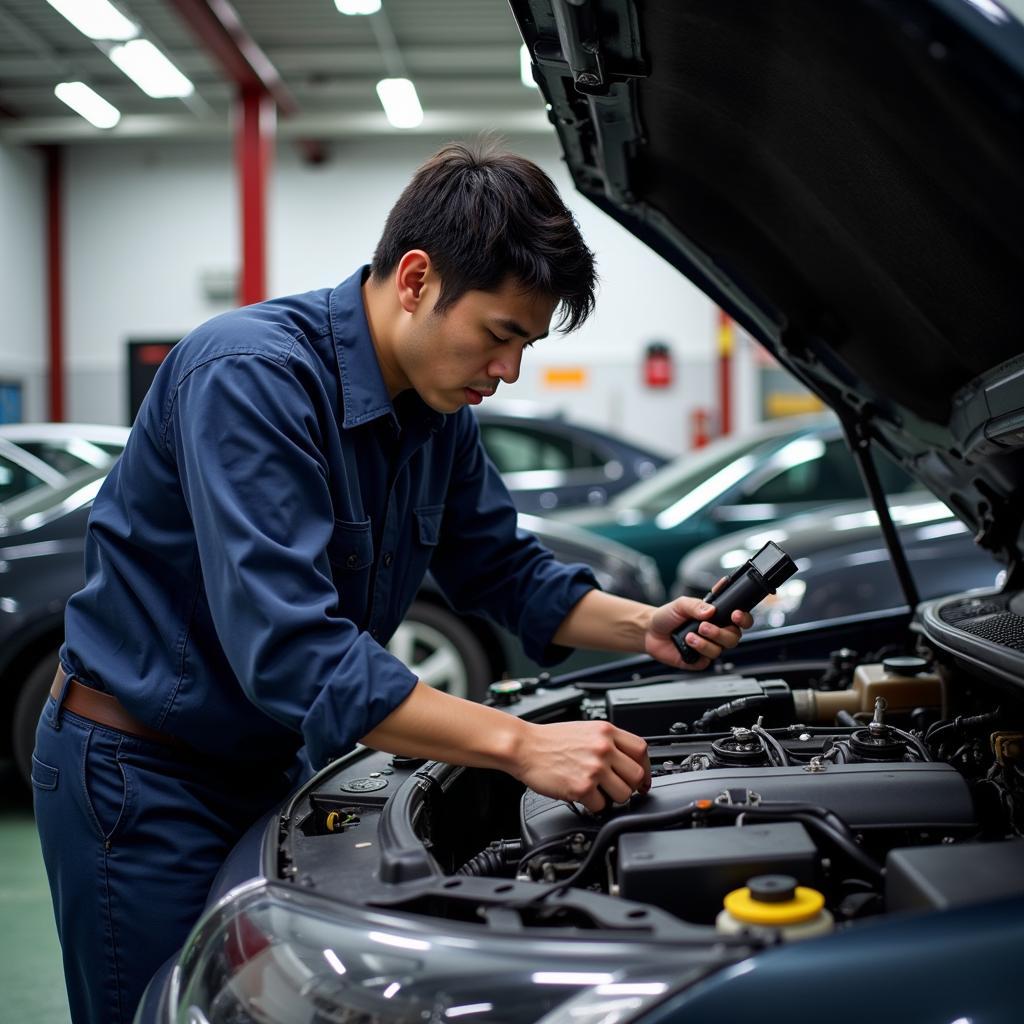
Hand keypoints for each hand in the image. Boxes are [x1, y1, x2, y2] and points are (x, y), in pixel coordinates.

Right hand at [511, 719, 650, 812]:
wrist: (524, 746)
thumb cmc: (549, 740)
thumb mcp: (585, 730)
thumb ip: (607, 742)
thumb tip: (627, 760)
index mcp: (605, 731)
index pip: (641, 750)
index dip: (646, 767)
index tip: (643, 778)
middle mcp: (603, 748)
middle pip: (637, 775)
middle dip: (630, 786)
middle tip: (619, 788)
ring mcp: (594, 768)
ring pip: (624, 794)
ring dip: (614, 798)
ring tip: (599, 792)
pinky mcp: (582, 787)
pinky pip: (602, 805)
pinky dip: (594, 805)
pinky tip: (583, 796)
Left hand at [645, 578, 752, 669]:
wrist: (650, 631)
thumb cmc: (667, 616)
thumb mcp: (681, 604)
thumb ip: (696, 605)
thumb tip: (710, 610)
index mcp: (717, 617)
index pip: (739, 619)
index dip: (743, 618)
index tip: (735, 615)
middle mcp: (716, 633)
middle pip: (734, 636)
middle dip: (720, 632)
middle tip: (704, 626)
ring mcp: (708, 647)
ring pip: (721, 649)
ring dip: (706, 642)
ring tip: (690, 635)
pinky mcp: (700, 660)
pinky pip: (708, 659)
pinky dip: (699, 650)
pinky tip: (687, 643)